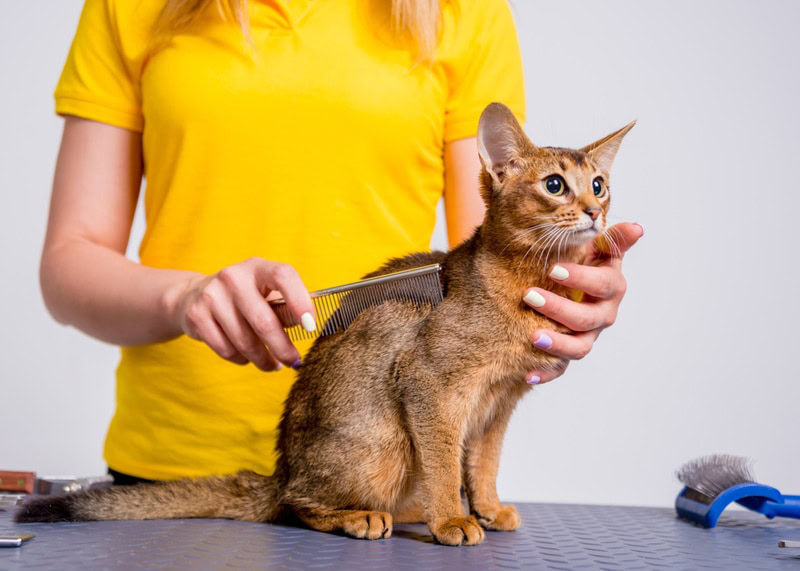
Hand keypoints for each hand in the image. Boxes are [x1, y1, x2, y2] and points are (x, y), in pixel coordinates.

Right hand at [164, 258, 315, 370]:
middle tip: (294, 361)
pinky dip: (241, 359)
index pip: (283, 276)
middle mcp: (233, 277)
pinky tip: (247, 357)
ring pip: (245, 341)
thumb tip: (309, 325)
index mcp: (258, 267)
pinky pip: (226, 349)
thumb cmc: (244, 297)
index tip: (310, 325)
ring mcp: (212, 296)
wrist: (194, 296)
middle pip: (263, 321)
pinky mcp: (196, 315)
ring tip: (272, 364)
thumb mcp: (265, 292)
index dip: (300, 300)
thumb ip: (286, 306)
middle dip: (282, 348)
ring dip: (263, 359)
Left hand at [522, 222, 643, 383]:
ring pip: (579, 347)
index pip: (602, 284)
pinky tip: (528, 374)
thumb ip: (613, 240)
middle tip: (529, 295)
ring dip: (557, 344)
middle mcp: (603, 315)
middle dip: (558, 308)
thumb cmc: (582, 264)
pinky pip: (560, 369)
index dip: (581, 278)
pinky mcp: (570, 354)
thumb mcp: (596, 250)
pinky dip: (546, 374)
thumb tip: (636, 227)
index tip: (553, 269)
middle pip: (587, 318)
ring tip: (533, 337)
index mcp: (611, 288)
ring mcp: (588, 337)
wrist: (570, 288)